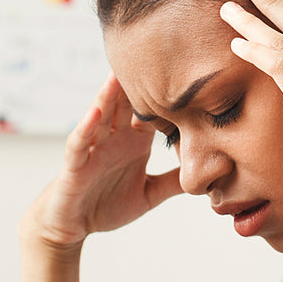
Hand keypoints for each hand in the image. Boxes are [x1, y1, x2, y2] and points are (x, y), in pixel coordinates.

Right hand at [23, 72, 182, 249]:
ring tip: (119, 72)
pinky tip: (94, 111)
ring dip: (109, 94)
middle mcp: (114, 139)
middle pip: (127, 104)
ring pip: (101, 114)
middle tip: (155, 55)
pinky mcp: (74, 164)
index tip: (187, 71)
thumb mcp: (149, 194)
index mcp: (134, 143)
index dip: (168, 94)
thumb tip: (209, 173)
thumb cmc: (106, 205)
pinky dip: (85, 126)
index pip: (153, 112)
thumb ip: (173, 181)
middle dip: (137, 81)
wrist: (73, 225)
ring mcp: (93, 148)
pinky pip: (79, 142)